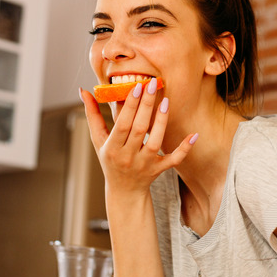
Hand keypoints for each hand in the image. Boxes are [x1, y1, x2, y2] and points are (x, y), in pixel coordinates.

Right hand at [79, 79, 196, 194]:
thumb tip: (82, 90)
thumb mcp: (98, 140)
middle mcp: (128, 157)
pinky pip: (174, 159)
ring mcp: (145, 164)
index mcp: (112, 148)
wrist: (124, 191)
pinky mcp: (159, 169)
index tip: (137, 86)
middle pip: (139, 130)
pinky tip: (193, 135)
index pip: (122, 125)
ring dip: (161, 122)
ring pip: (156, 142)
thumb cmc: (110, 160)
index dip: (130, 106)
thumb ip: (92, 115)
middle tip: (152, 84)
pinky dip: (184, 149)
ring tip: (165, 101)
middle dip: (146, 106)